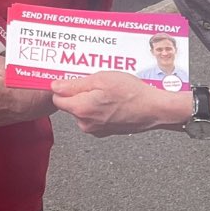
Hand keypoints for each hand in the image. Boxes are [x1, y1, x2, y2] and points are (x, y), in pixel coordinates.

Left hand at [51, 71, 188, 136]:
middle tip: (95, 82)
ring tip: (106, 90)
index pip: (56, 98)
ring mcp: (95, 129)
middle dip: (78, 92)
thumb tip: (55, 86)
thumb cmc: (131, 93)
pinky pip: (94, 116)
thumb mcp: (100, 79)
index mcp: (81, 109)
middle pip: (70, 104)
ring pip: (82, 110)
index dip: (63, 86)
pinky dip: (99, 108)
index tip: (71, 78)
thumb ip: (74, 84)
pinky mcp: (105, 131)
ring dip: (89, 99)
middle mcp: (85, 123)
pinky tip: (112, 100)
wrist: (154, 109)